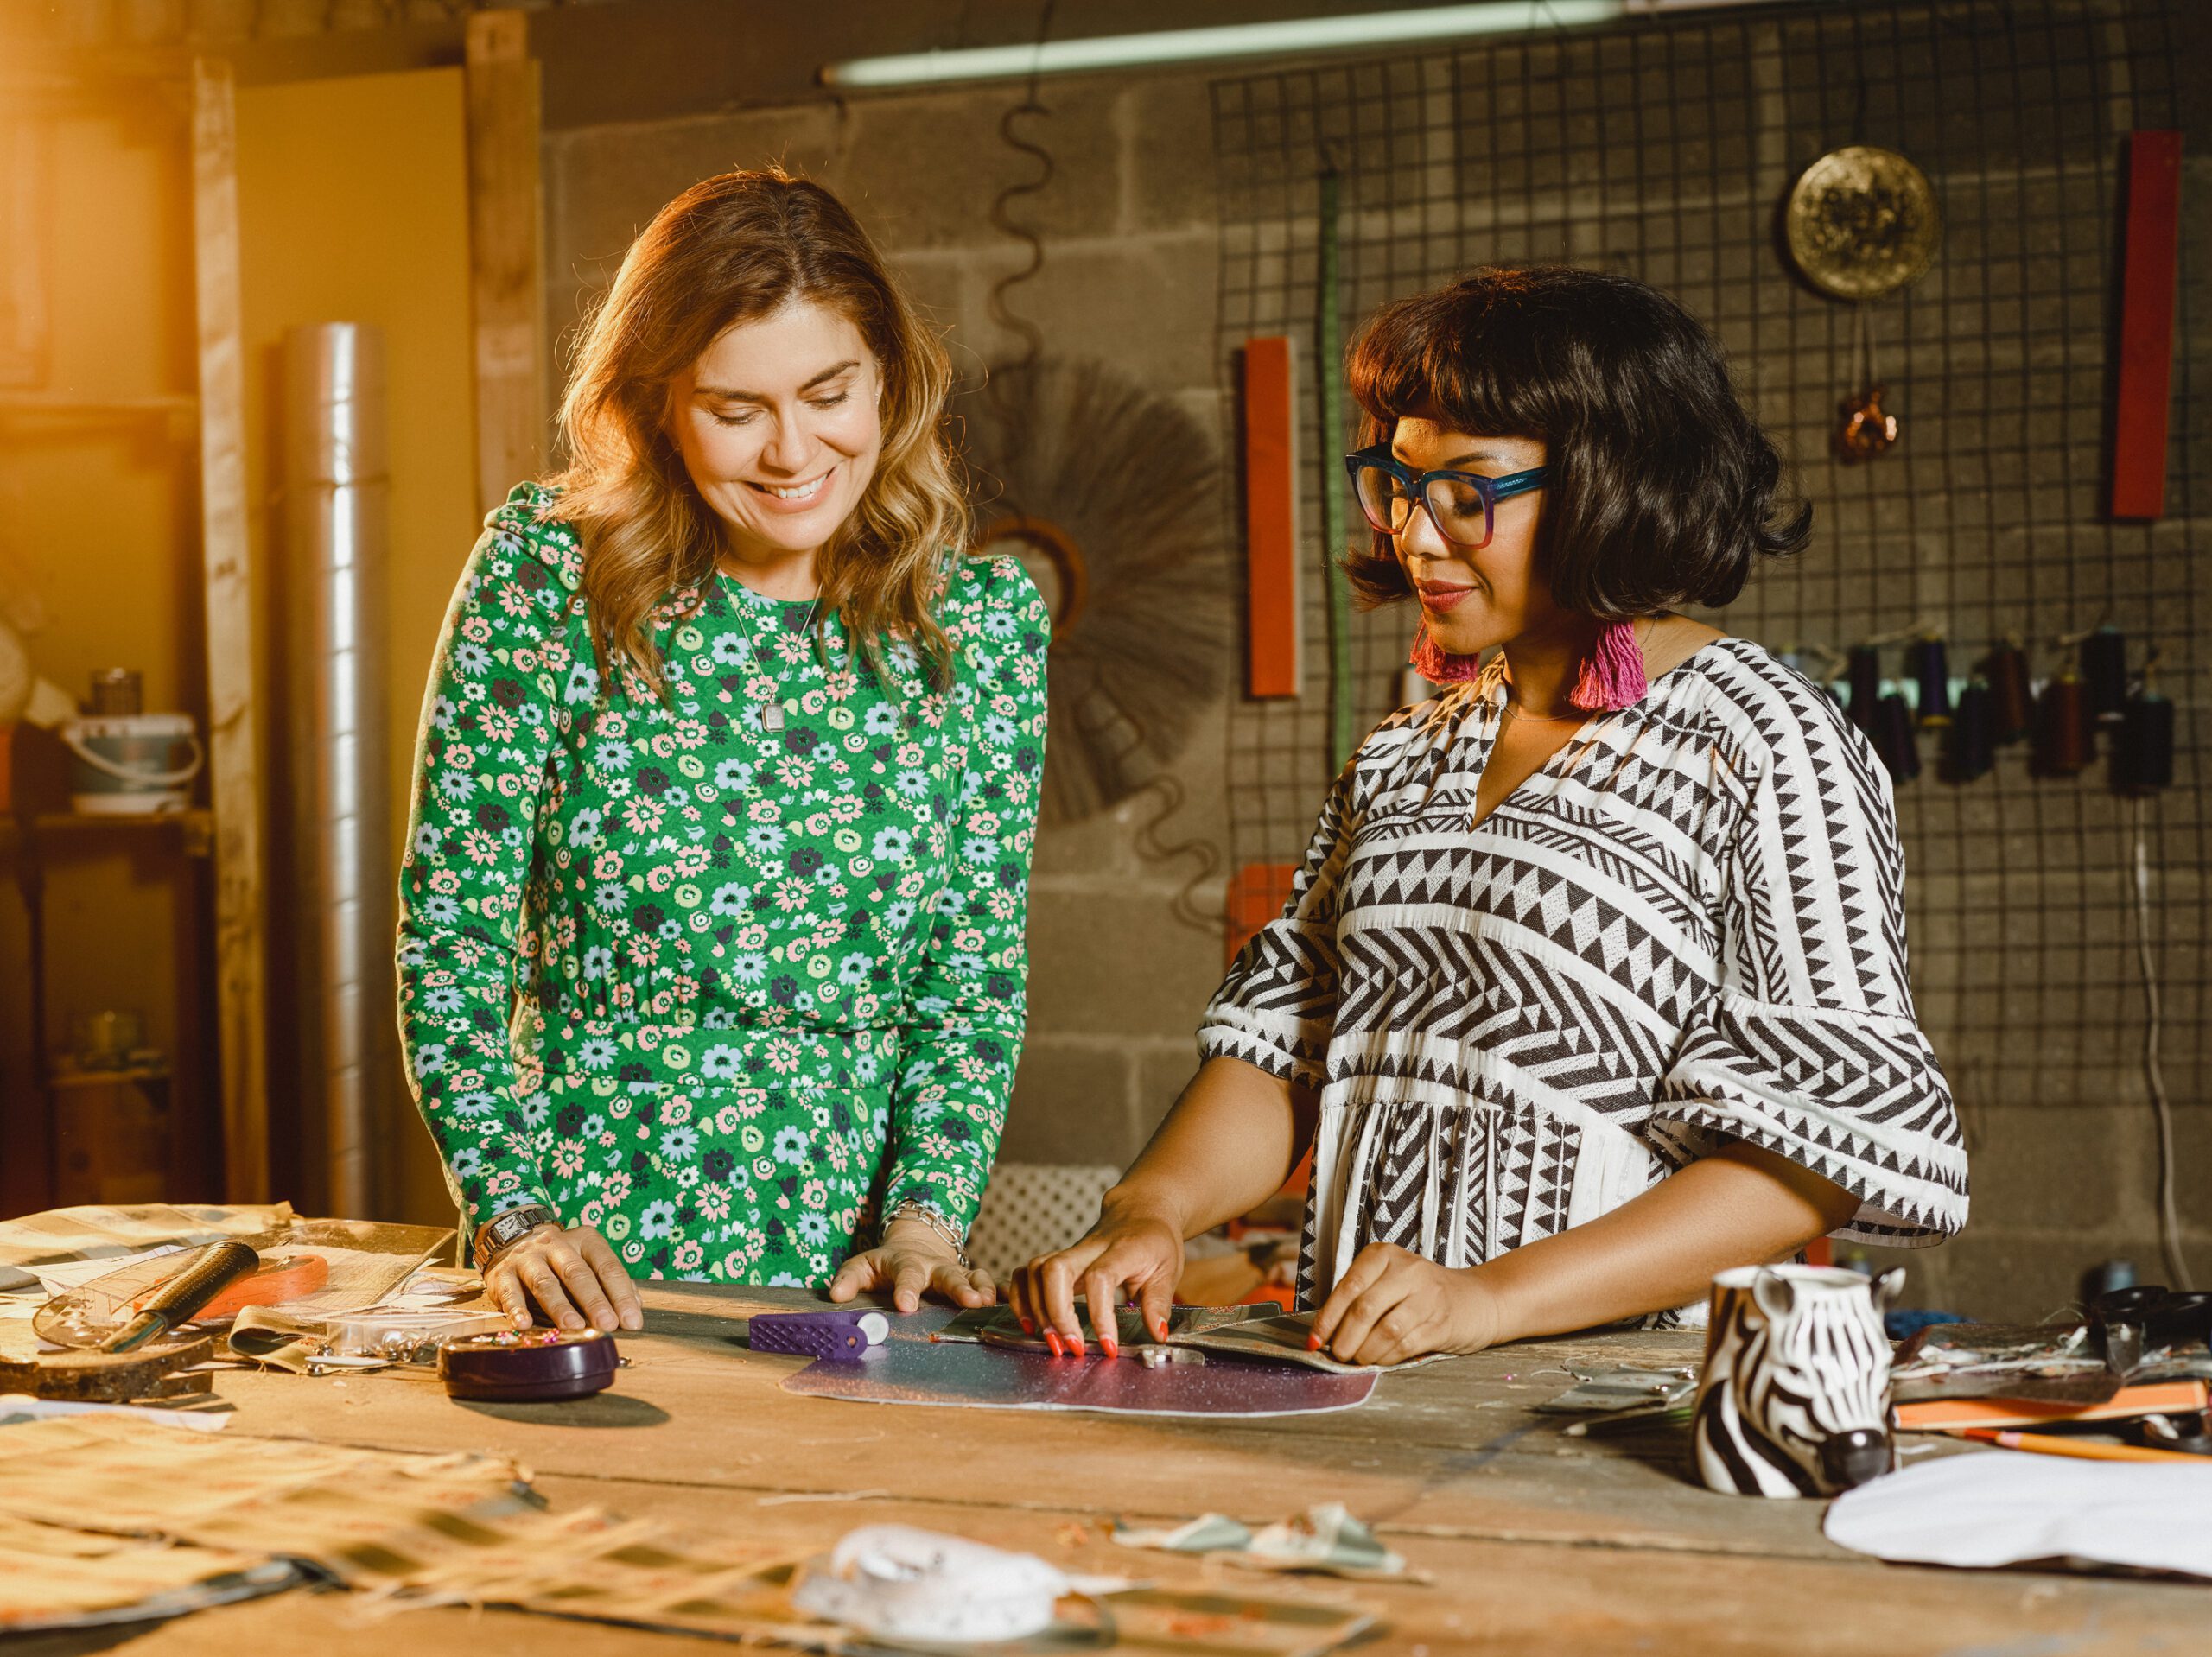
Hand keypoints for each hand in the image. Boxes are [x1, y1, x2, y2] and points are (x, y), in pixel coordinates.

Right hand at [483, 1223, 643, 1332]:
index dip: (621, 1295)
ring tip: (573, 1326)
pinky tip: (525, 1324)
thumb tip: (634, 1308)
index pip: (607, 1267)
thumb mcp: (589, 1262)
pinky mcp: (502, 1274)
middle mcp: (556, 1245)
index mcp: (585, 1240)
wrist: (514, 1242)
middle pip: (577, 1273)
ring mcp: (528, 1258)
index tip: (632, 1322)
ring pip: (545, 1282)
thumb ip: (611, 1283)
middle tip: (607, 1324)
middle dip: (594, 1301)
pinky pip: (511, 1292)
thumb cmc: (562, 1262)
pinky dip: (517, 1309)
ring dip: (560, 1306)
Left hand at [828, 1219, 994, 1313]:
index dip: (907, 1290)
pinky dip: (1004, 1293)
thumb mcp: (862, 1266)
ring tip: (991, 1304)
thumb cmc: (885, 1264)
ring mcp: (957, 1271)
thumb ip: (849, 1279)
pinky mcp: (973, 1279)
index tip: (906, 1306)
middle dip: (960, 1288)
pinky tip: (1015, 1305)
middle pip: (948, 1275)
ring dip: (983, 1290)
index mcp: (906, 1263)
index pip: (906, 1275)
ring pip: (974, 1277)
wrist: (916, 1245)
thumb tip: (835, 1295)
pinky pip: (991, 1284)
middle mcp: (935, 1266)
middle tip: (970, 1302)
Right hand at [1010, 1205, 1183, 1358]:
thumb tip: (1157, 1334)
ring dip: (1036, 1309)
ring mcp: (1070, 1251)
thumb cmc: (1154, 1240)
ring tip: (1052, 1341)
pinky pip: (1025, 1272)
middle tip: (1071, 1347)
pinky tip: (1029, 1324)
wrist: (1139, 1210)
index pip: (1101, 1278)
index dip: (1100, 1315)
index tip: (1108, 1345)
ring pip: (1035, 1269)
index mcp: (1123, 1249)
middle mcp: (1090, 1247)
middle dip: (1057, 1314)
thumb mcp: (1168, 1270)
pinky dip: (1020, 1298)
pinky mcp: (1058, 1259)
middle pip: (1056, 1269)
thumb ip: (1159, 1303)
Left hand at [1309, 1242, 1501, 1365]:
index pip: (1348, 1287)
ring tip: (1357, 1360)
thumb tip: (1325, 1332)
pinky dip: (1386, 1358)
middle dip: (1344, 1339)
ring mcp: (1427, 1296)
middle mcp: (1407, 1271)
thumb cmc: (1421, 1292)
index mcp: (1385, 1255)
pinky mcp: (1441, 1322)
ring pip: (1384, 1330)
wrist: (1477, 1299)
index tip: (1314, 1340)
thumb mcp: (1390, 1279)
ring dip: (1364, 1352)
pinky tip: (1379, 1361)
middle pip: (1364, 1309)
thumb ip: (1361, 1297)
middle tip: (1336, 1356)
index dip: (1327, 1318)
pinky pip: (1404, 1345)